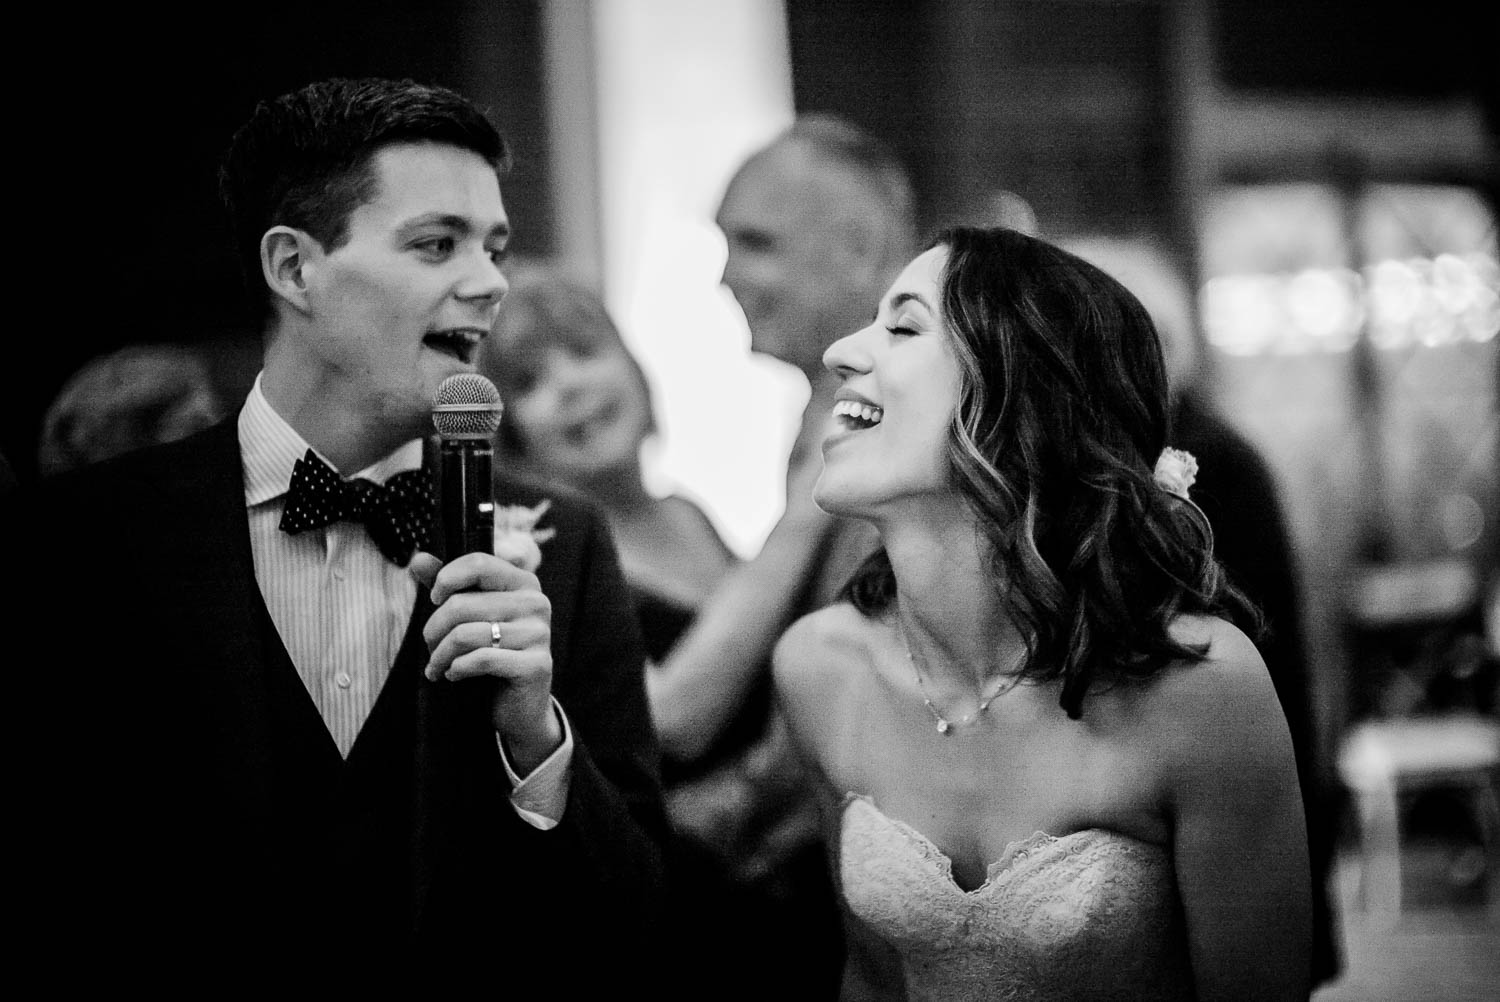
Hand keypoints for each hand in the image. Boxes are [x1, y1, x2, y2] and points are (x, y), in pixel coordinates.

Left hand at [409, 550, 561, 771]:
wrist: (521, 706)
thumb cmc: (494, 654)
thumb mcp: (471, 616)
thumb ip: (447, 585)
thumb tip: (418, 558)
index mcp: (523, 583)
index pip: (478, 563)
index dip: (446, 579)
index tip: (435, 600)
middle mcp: (536, 603)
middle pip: (462, 604)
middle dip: (434, 629)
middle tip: (430, 647)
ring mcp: (539, 634)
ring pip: (466, 634)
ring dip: (440, 654)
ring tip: (437, 666)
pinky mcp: (536, 665)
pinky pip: (482, 660)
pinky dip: (458, 669)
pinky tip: (454, 674)